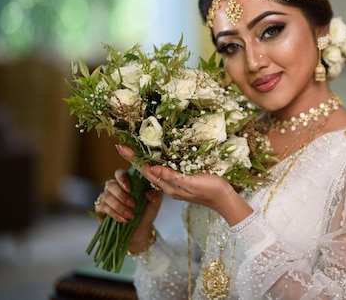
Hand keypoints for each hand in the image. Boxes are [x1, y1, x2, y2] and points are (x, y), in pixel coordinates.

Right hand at [93, 147, 163, 252]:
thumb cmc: (147, 212)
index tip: (130, 189)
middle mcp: (115, 188)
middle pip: (111, 185)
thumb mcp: (155, 202)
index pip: (120, 173)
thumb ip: (155, 194)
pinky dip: (113, 213)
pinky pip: (102, 207)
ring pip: (106, 196)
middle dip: (121, 195)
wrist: (140, 230)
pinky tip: (123, 219)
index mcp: (128, 182)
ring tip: (130, 215)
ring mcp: (106, 198)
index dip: (122, 179)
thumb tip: (149, 192)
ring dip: (119, 206)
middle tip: (133, 205)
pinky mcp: (101, 209)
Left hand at [115, 145, 252, 226]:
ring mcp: (176, 185)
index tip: (121, 148)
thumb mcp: (191, 183)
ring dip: (143, 161)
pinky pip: (165, 172)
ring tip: (133, 151)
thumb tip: (151, 169)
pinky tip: (155, 159)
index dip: (133, 159)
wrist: (224, 200)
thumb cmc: (211, 190)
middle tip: (121, 147)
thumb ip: (171, 177)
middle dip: (134, 159)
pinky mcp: (183, 182)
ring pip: (155, 172)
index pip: (146, 172)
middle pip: (147, 171)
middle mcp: (169, 186)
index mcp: (169, 187)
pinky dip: (156, 164)